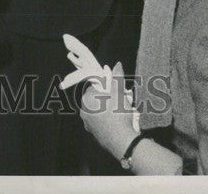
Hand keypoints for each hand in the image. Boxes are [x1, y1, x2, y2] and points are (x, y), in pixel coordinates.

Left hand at [60, 34, 138, 160]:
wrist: (122, 142)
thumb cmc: (119, 115)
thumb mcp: (119, 93)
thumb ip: (117, 78)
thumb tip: (117, 64)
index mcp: (86, 100)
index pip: (95, 87)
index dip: (107, 88)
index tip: (117, 90)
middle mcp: (84, 112)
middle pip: (97, 100)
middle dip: (109, 99)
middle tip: (122, 101)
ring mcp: (88, 125)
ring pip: (99, 112)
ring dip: (110, 110)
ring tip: (123, 112)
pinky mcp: (95, 135)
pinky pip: (102, 123)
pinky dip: (110, 121)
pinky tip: (120, 123)